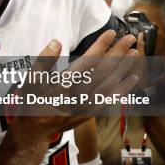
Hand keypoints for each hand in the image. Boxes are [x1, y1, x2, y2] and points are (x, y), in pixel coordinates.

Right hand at [7, 31, 138, 143]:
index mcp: (64, 84)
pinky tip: (131, 79)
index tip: (111, 33)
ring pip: (111, 84)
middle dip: (118, 53)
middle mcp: (79, 95)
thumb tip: (56, 42)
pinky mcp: (90, 113)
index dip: (100, 46)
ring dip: (124, 68)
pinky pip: (111, 99)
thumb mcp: (30, 80)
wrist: (34, 131)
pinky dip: (123, 88)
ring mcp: (87, 105)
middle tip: (130, 38)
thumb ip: (43, 61)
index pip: (87, 61)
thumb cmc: (31, 102)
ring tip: (135, 54)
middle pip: (103, 71)